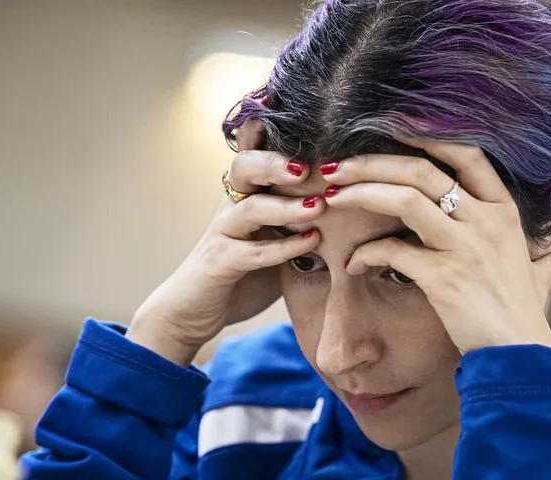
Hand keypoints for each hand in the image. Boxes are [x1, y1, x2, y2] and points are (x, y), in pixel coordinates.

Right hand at [128, 121, 324, 365]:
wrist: (195, 311)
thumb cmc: (244, 273)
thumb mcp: (277, 240)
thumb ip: (304, 221)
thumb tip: (355, 203)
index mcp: (245, 193)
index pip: (253, 149)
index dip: (263, 122)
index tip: (281, 97)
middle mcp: (231, 206)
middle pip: (245, 167)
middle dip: (276, 161)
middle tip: (306, 167)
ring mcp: (223, 234)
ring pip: (250, 208)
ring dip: (285, 206)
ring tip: (318, 208)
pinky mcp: (221, 264)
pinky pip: (251, 252)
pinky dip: (282, 247)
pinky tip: (309, 242)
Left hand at [326, 139, 550, 353]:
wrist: (520, 353)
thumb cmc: (523, 313)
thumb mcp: (543, 269)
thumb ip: (549, 248)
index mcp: (504, 211)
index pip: (465, 154)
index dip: (425, 136)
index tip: (388, 129)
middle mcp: (485, 220)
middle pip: (422, 170)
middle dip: (372, 163)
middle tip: (336, 168)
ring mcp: (463, 247)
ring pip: (404, 200)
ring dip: (361, 194)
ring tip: (332, 197)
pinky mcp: (442, 277)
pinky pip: (392, 251)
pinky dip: (365, 254)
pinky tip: (351, 263)